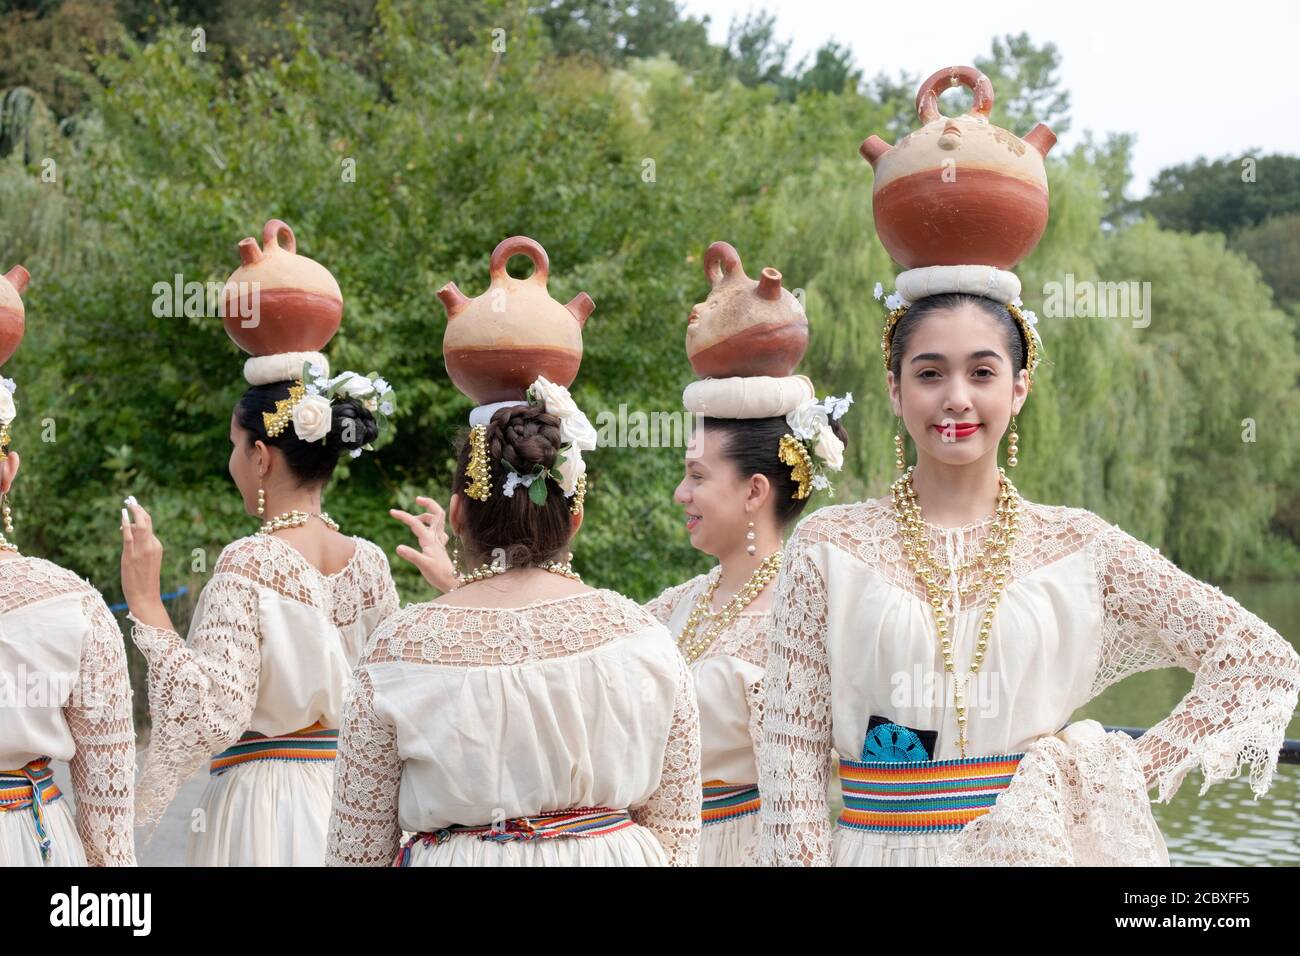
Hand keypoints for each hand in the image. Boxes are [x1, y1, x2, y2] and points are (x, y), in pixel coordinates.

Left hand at [120, 499, 168, 625]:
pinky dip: (127, 524)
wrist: (145, 597)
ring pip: (141, 526)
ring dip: (134, 512)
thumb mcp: (145, 561)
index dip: (139, 516)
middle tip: (131, 499)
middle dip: (139, 508)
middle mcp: (152, 545)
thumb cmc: (143, 581)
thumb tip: (131, 531)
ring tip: (128, 502)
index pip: (149, 526)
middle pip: (147, 522)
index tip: (133, 507)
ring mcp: (142, 550)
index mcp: (157, 546)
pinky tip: (123, 516)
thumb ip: (140, 546)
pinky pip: (129, 536)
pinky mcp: (131, 555)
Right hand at [390, 496, 458, 592]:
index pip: (415, 523)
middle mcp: (436, 537)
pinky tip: (427, 528)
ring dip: (427, 513)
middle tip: (417, 499)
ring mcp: (439, 540)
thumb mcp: (423, 566)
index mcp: (430, 540)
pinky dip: (432, 523)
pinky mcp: (440, 544)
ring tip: (415, 518)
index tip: (392, 511)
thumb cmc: (438, 575)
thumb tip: (398, 547)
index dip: (404, 516)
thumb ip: (411, 556)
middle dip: (428, 502)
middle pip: (437, 512)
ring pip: (437, 520)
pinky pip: (439, 528)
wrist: (451, 582)